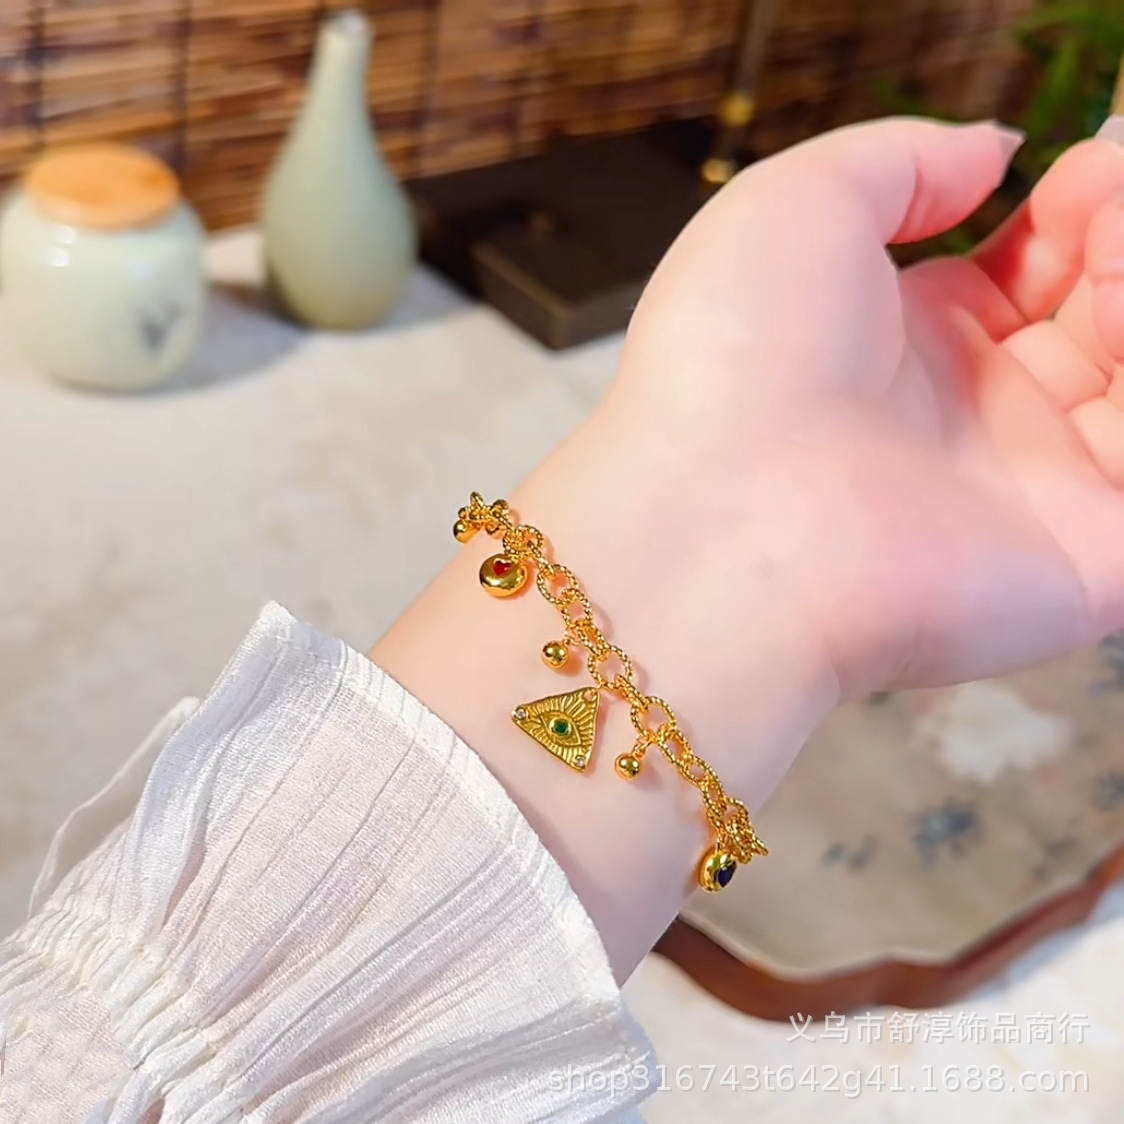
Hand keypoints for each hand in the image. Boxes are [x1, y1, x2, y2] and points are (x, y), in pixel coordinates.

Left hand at [587, 117, 1123, 700]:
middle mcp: (970, 422)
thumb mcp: (799, 205)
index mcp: (904, 350)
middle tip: (1106, 192)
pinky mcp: (1087, 567)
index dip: (1077, 208)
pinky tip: (1123, 316)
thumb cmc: (732, 356)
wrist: (720, 514)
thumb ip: (901, 163)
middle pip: (1098, 320)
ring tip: (1113, 260)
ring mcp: (1032, 495)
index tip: (1087, 162)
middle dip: (1119, 239)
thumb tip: (993, 155)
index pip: (1029, 272)